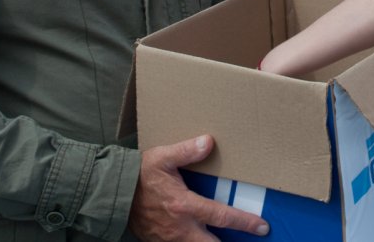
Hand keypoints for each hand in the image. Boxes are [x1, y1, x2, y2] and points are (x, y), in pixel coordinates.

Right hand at [128, 136, 269, 240]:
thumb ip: (186, 151)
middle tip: (249, 238)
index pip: (221, 216)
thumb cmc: (138, 175)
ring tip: (226, 239)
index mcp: (184, 206)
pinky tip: (200, 237)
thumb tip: (209, 141)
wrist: (111, 194)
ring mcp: (169, 239)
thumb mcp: (162, 157)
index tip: (262, 227)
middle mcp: (180, 228)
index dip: (244, 223)